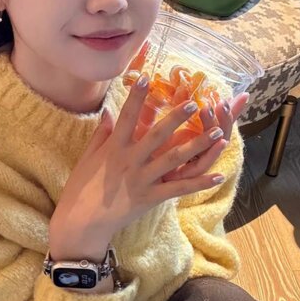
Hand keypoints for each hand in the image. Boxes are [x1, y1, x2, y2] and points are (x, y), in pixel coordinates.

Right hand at [49, 76, 232, 259]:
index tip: (147, 78)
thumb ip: (102, 133)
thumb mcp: (88, 157)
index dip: (137, 97)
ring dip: (197, 146)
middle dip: (177, 118)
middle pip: (157, 135)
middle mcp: (130, 161)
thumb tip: (108, 110)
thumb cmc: (82, 188)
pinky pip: (178, 189)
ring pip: (174, 159)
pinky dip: (199, 184)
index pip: (127, 117)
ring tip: (217, 133)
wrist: (81, 222)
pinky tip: (218, 177)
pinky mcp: (150, 197)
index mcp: (114, 148)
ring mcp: (142, 179)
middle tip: (195, 103)